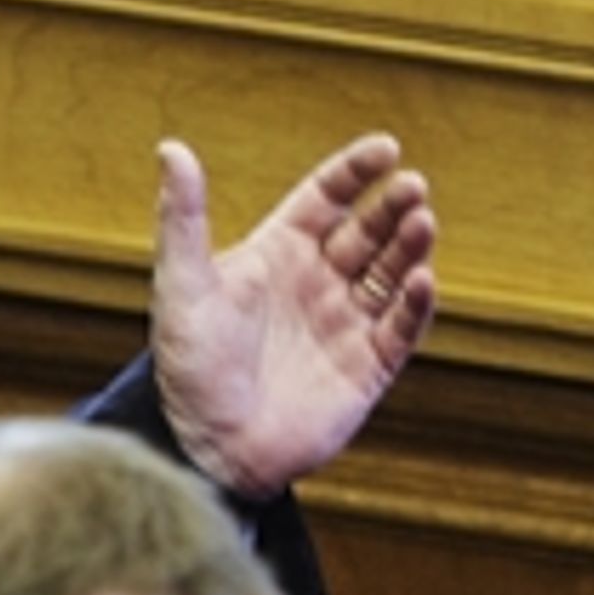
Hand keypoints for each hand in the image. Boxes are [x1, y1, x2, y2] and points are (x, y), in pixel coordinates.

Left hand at [151, 132, 435, 497]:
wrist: (206, 447)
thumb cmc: (187, 365)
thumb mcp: (182, 284)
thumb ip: (183, 217)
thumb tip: (171, 147)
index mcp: (279, 252)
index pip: (328, 197)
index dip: (357, 172)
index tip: (386, 149)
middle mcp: (318, 282)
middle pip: (368, 230)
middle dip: (393, 206)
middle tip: (414, 186)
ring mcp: (345, 324)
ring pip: (391, 273)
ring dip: (410, 247)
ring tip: (422, 221)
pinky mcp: (367, 368)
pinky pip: (401, 329)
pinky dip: (415, 304)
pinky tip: (422, 280)